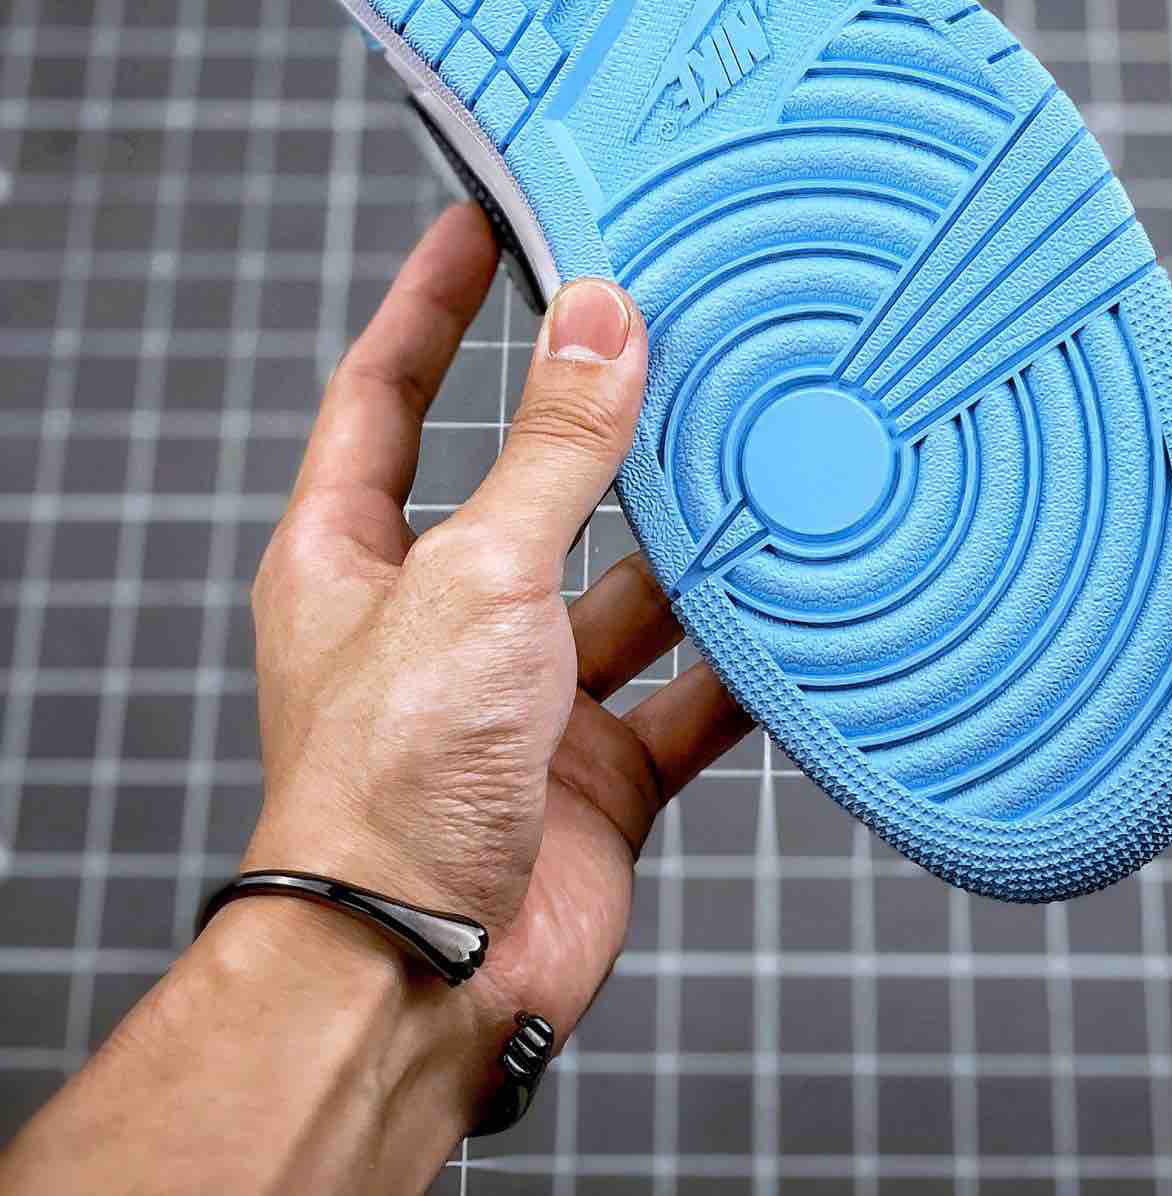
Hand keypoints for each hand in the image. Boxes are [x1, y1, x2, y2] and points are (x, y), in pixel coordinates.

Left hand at [243, 203, 753, 1097]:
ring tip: (761, 463)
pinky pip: (685, 694)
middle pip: (527, 484)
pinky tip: (793, 612)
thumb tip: (601, 322)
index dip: (432, 302)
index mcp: (354, 558)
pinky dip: (738, 661)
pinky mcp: (595, 768)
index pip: (386, 391)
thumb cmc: (390, 783)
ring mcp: (521, 696)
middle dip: (598, 424)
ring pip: (624, 588)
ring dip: (689, 545)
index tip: (483, 221)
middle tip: (671, 334)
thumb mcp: (476, 574)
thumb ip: (552, 450)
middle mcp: (438, 617)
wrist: (425, 974)